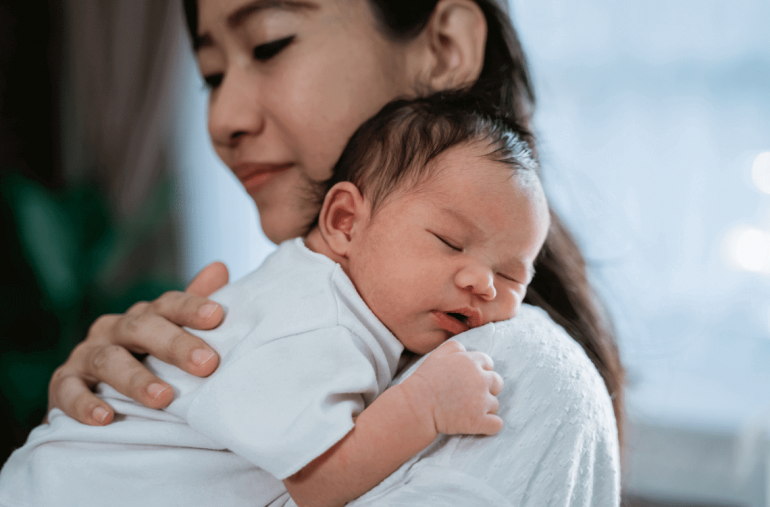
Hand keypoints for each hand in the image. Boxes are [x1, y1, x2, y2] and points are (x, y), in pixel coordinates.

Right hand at [46, 262, 228, 425]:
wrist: (95, 397)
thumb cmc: (146, 363)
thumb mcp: (172, 336)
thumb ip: (192, 308)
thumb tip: (219, 267)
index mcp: (144, 317)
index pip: (168, 305)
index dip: (191, 307)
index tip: (217, 316)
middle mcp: (114, 329)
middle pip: (142, 329)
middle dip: (175, 345)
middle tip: (206, 364)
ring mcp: (86, 355)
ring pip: (109, 361)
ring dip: (136, 380)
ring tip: (163, 398)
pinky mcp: (62, 384)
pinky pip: (69, 391)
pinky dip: (85, 403)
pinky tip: (105, 417)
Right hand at [402, 341, 503, 436]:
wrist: (416, 406)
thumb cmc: (424, 381)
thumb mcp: (436, 355)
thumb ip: (454, 347)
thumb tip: (465, 350)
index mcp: (471, 362)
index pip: (488, 363)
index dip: (479, 371)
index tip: (468, 380)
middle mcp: (480, 380)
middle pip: (497, 383)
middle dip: (487, 388)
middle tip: (470, 395)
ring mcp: (482, 402)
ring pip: (495, 404)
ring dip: (484, 408)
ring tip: (465, 410)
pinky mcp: (479, 421)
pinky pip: (496, 424)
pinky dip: (489, 425)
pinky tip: (477, 424)